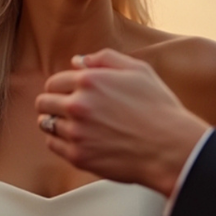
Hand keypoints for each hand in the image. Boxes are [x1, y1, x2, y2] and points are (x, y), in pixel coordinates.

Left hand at [34, 49, 207, 197]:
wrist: (171, 148)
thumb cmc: (160, 109)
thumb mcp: (140, 71)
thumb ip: (106, 59)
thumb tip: (78, 61)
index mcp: (90, 81)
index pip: (55, 81)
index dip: (61, 87)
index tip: (66, 93)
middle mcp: (78, 105)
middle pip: (44, 102)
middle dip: (52, 103)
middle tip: (63, 109)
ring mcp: (76, 132)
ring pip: (46, 123)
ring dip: (54, 122)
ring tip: (69, 125)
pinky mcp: (78, 156)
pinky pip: (53, 145)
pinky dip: (59, 141)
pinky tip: (74, 139)